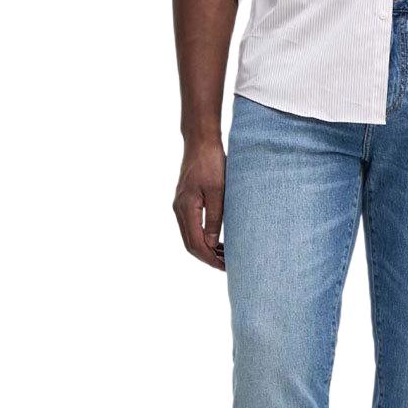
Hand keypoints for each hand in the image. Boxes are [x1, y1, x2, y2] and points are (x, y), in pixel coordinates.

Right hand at [173, 138, 226, 269]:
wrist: (201, 142)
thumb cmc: (211, 162)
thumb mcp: (218, 192)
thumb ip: (215, 218)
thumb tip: (212, 244)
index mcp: (186, 208)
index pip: (196, 244)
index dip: (210, 258)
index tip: (226, 266)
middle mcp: (179, 209)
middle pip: (191, 244)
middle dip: (208, 258)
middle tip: (228, 265)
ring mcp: (181, 206)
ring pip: (191, 237)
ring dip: (207, 249)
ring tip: (226, 256)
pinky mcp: (186, 202)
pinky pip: (193, 227)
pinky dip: (205, 238)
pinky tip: (219, 241)